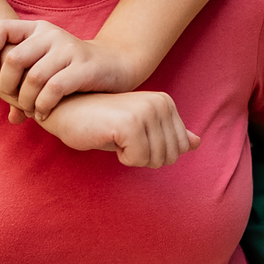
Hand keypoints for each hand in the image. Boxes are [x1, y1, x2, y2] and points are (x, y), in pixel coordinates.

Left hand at [0, 19, 143, 121]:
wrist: (115, 64)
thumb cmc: (73, 71)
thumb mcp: (47, 70)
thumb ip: (26, 89)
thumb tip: (12, 118)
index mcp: (37, 29)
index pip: (1, 28)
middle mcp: (51, 34)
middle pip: (14, 58)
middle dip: (8, 86)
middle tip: (15, 100)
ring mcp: (69, 49)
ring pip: (34, 77)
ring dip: (26, 101)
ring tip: (31, 110)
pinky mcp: (84, 67)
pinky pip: (54, 89)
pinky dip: (44, 106)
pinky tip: (44, 113)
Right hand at [36, 91, 198, 168]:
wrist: (67, 111)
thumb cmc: (102, 123)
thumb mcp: (139, 130)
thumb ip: (168, 135)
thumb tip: (196, 143)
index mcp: (165, 102)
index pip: (180, 148)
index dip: (154, 152)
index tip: (132, 136)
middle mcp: (160, 103)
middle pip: (170, 156)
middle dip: (145, 157)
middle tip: (122, 139)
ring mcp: (146, 112)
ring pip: (155, 160)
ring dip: (132, 157)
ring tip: (115, 136)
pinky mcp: (130, 124)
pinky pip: (138, 160)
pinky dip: (123, 158)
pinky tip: (108, 138)